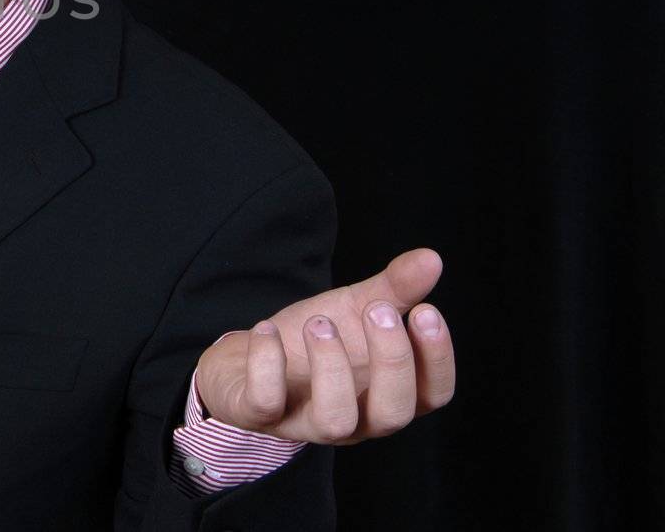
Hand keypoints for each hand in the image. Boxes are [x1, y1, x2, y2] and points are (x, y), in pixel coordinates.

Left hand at [194, 247, 454, 444]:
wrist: (245, 362)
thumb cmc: (311, 343)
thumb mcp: (354, 309)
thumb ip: (394, 289)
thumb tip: (432, 258)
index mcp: (387, 394)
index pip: (433, 395)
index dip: (437, 358)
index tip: (425, 310)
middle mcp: (356, 420)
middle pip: (393, 415)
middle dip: (392, 361)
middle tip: (379, 310)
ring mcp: (307, 422)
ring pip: (334, 420)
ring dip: (331, 366)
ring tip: (320, 323)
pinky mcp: (261, 416)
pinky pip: (266, 404)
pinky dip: (267, 363)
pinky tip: (267, 328)